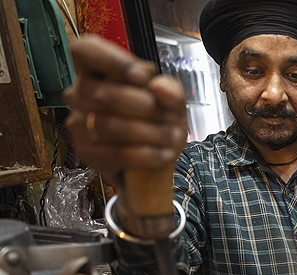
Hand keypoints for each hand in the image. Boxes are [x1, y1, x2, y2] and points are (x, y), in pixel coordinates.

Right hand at [62, 35, 186, 192]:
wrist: (155, 158)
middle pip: (104, 95)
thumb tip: (159, 87)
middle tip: (169, 117)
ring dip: (149, 132)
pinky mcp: (87, 153)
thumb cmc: (157, 122)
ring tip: (171, 136)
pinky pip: (115, 153)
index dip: (110, 59)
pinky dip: (145, 154)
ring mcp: (80, 124)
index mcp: (98, 72)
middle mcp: (81, 95)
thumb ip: (171, 89)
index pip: (84, 50)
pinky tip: (163, 154)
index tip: (141, 77)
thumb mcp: (172, 102)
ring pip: (110, 125)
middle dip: (145, 107)